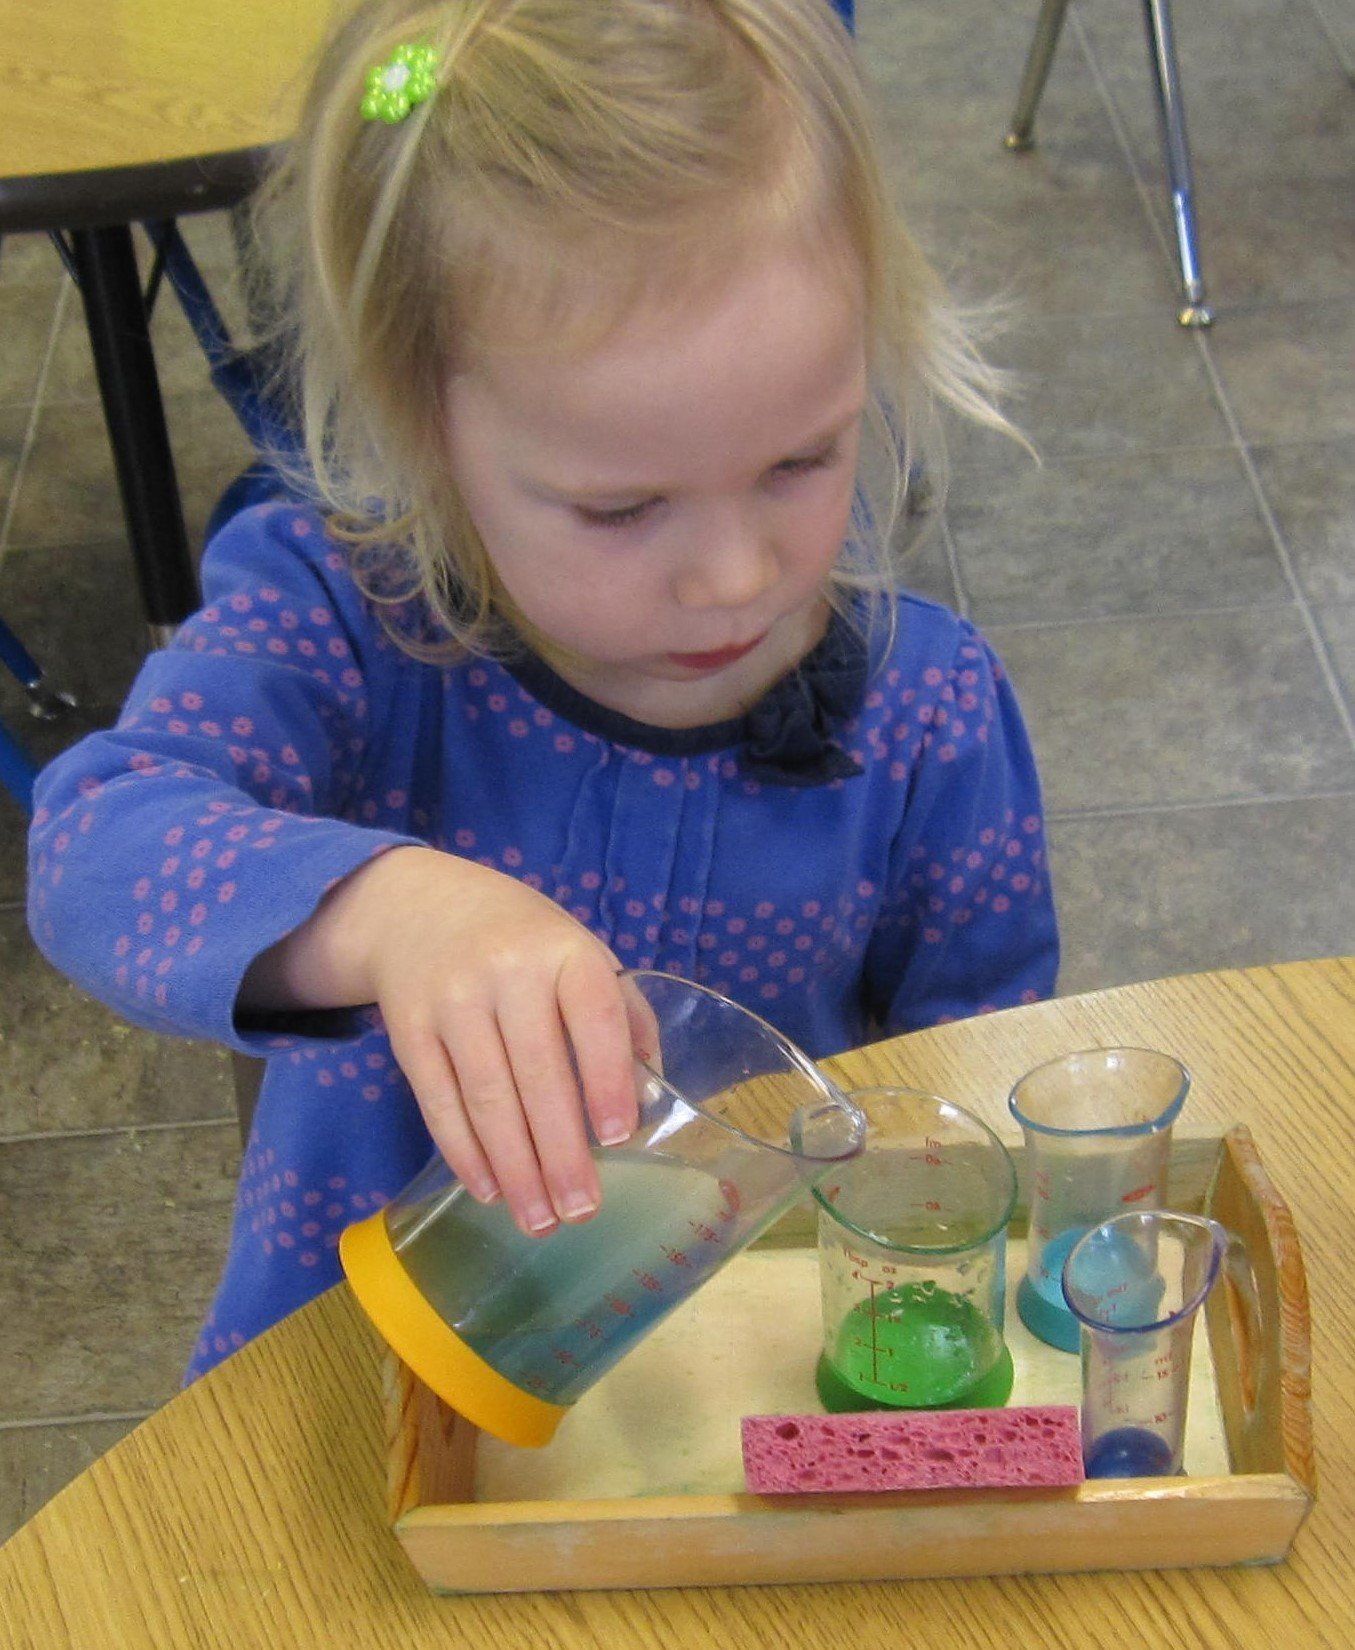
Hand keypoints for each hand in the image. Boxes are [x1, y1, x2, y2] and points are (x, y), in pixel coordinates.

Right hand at [242, 846, 651, 1236]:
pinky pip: (438, 1102)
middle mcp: (507, 971)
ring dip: (515, 1169)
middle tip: (582, 1211)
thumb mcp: (582, 954)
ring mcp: (451, 999)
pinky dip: (465, 1153)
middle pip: (537, 1073)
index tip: (617, 1137)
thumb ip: (624, 1018)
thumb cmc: (525, 943)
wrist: (420, 907)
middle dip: (560, 1152)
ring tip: (540, 1221)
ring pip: (486, 1097)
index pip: (593, 1015)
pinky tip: (489, 1189)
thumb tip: (649, 1099)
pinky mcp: (409, 1029)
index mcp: (564, 950)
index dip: (606, 1077)